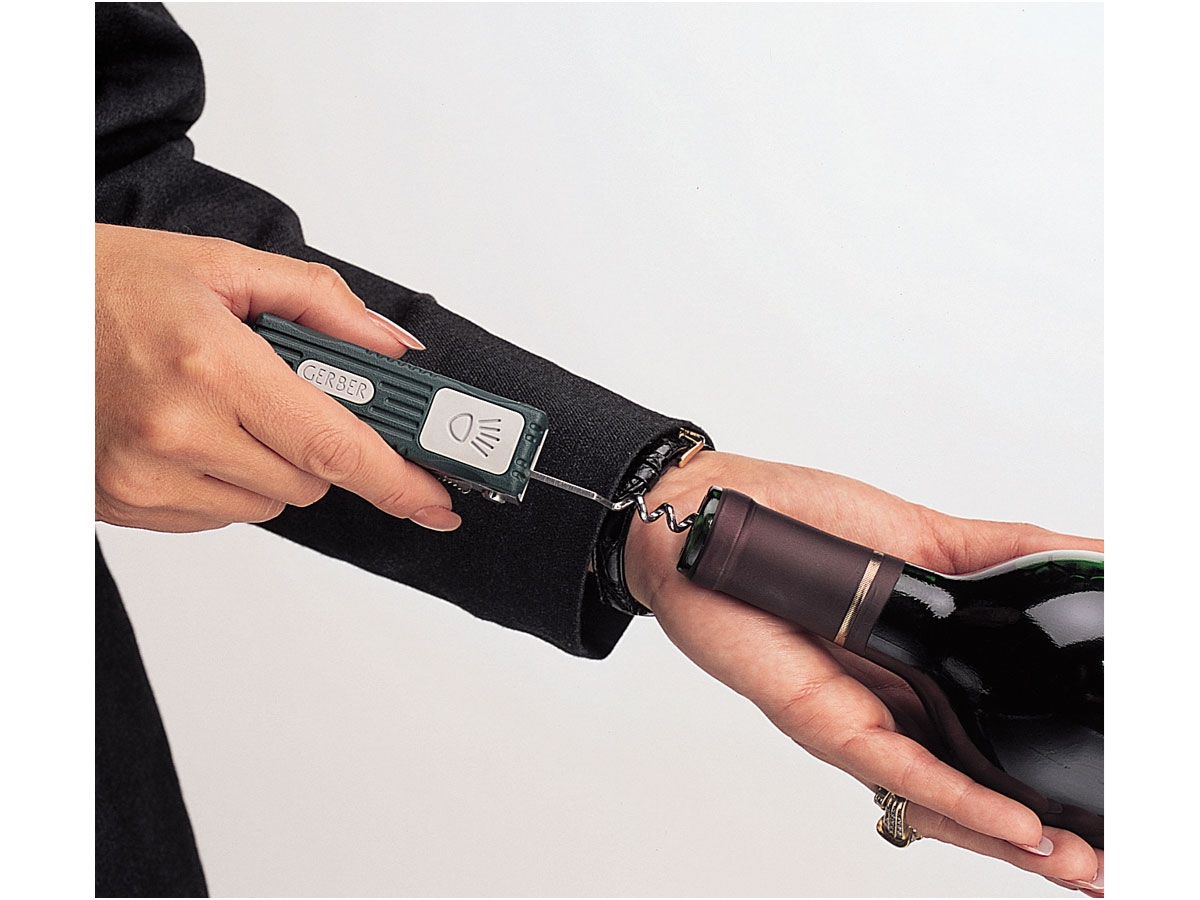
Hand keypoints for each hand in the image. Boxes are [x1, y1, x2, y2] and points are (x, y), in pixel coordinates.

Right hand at [95, 224, 460, 533]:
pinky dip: (223, 482)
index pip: (333, 445)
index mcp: (211, 364)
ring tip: (218, 404)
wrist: (15, 310)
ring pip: (265, 504)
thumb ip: (321, 304)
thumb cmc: (109, 282)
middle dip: (318, 447)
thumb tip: (393, 350)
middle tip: (286, 397)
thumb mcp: (222, 266)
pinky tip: (187, 431)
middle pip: (308, 482)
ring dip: (270, 465)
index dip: (397, 481)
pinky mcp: (120, 505)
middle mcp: (175, 431)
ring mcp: (142, 477)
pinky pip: (215, 515)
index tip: (439, 501)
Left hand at [623, 451, 1103, 893]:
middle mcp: (891, 710)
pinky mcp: (820, 718)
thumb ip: (1002, 551)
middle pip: (974, 790)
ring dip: (1014, 840)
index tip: (1111, 808)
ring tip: (1081, 865)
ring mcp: (856, 721)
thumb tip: (1090, 554)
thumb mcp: (923, 534)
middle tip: (1112, 863)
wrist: (712, 516)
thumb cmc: (801, 527)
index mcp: (918, 672)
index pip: (993, 742)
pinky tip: (1015, 825)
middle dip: (1042, 838)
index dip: (1047, 780)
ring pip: (943, 799)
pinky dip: (957, 798)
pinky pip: (895, 766)